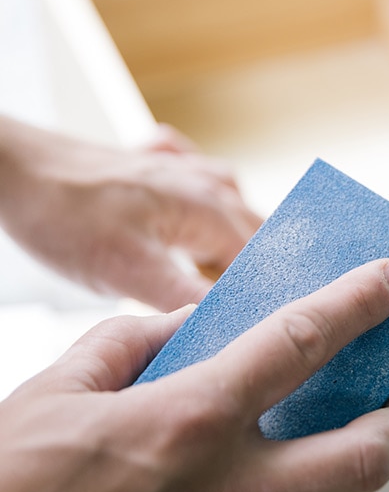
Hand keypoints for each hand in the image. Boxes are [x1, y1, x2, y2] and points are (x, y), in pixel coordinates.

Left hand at [0, 116, 261, 309]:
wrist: (17, 169)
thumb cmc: (66, 214)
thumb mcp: (128, 270)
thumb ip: (186, 297)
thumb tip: (230, 322)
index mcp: (209, 209)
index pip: (261, 262)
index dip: (261, 295)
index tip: (257, 321)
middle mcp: (208, 185)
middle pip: (256, 236)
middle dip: (254, 271)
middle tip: (240, 307)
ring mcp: (187, 171)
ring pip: (236, 211)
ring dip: (238, 243)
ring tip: (224, 276)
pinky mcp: (164, 169)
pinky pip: (210, 186)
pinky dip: (214, 210)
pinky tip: (199, 224)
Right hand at [0, 259, 388, 491]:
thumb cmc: (14, 479)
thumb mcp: (70, 382)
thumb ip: (140, 339)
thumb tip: (191, 324)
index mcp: (189, 415)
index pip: (301, 340)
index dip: (356, 301)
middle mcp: (222, 485)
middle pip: (360, 450)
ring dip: (358, 477)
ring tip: (351, 447)